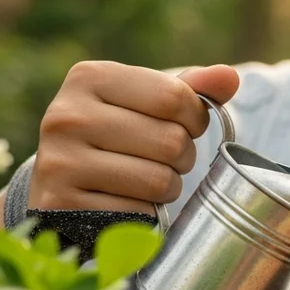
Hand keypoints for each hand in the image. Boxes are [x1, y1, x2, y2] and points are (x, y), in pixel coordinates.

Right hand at [29, 62, 239, 214]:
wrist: (63, 185)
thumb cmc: (119, 135)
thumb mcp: (148, 104)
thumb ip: (189, 90)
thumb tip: (229, 76)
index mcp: (89, 77)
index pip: (175, 97)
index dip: (195, 119)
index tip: (184, 126)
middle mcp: (66, 115)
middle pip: (171, 141)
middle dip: (182, 157)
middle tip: (163, 159)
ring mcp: (60, 160)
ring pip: (158, 180)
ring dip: (168, 187)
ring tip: (146, 180)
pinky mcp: (62, 203)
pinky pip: (138, 213)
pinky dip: (145, 213)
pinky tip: (125, 201)